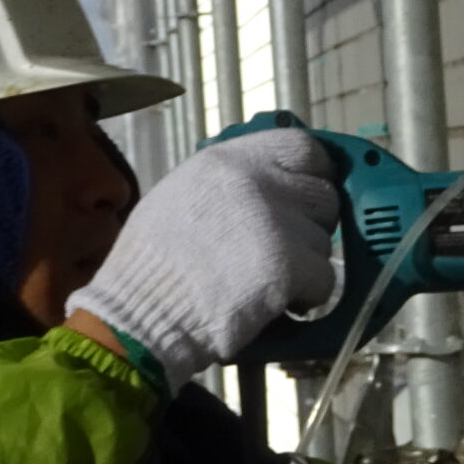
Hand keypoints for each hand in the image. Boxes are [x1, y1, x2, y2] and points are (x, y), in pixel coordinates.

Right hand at [66, 129, 339, 388]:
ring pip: (324, 243)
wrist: (139, 315)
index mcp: (227, 160)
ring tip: (266, 282)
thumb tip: (280, 183)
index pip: (304, 148)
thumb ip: (233, 183)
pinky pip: (325, 280)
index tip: (307, 200)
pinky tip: (276, 304)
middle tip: (287, 251)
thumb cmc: (153, 265)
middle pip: (324, 197)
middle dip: (311, 227)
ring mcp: (274, 223)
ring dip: (305, 266)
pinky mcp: (286, 266)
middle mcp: (256, 181)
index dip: (314, 176)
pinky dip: (308, 297)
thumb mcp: (183, 196)